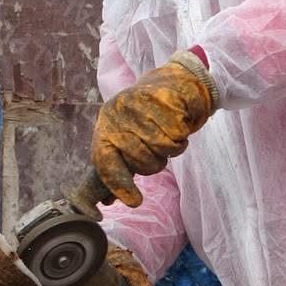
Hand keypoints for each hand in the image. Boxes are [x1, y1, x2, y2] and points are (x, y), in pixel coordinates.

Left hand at [93, 52, 215, 205]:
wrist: (175, 83)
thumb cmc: (149, 118)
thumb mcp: (127, 137)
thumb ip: (117, 165)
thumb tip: (106, 200)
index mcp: (106, 123)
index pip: (104, 159)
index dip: (118, 183)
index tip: (135, 202)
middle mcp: (119, 111)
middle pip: (138, 158)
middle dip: (152, 163)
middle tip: (158, 153)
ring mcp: (141, 103)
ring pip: (160, 148)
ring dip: (170, 149)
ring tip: (168, 137)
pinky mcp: (165, 98)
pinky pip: (177, 135)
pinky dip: (181, 138)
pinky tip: (177, 125)